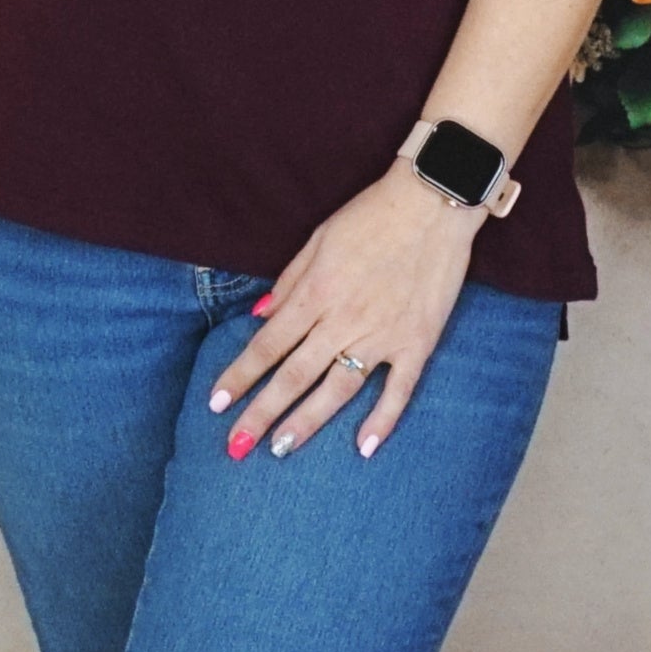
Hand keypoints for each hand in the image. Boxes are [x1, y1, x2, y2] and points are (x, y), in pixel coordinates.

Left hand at [204, 161, 481, 461]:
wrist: (434, 202)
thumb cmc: (372, 215)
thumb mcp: (319, 238)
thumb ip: (289, 282)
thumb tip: (258, 316)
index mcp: (316, 293)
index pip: (267, 344)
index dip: (239, 376)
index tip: (216, 404)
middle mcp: (342, 319)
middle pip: (294, 375)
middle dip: (261, 412)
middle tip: (236, 446)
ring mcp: (381, 334)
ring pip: (337, 388)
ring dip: (307, 422)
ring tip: (280, 450)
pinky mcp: (417, 342)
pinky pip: (398, 389)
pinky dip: (382, 421)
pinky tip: (363, 448)